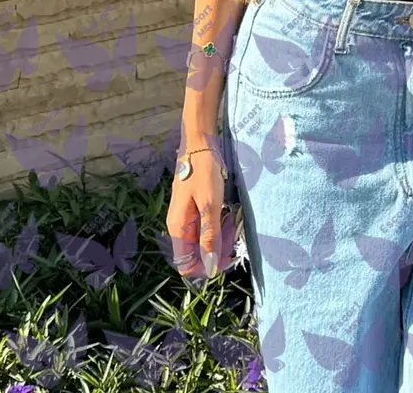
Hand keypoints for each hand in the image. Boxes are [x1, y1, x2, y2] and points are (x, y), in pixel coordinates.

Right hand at [165, 148, 233, 281]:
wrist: (199, 144)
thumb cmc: (203, 172)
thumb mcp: (210, 205)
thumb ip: (209, 237)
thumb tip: (209, 268)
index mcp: (178, 229)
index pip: (185, 265)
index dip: (204, 268)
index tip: (225, 259)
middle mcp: (178, 227)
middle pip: (195, 255)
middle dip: (216, 251)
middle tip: (234, 237)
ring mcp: (185, 218)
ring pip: (202, 241)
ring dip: (219, 238)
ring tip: (233, 223)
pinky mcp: (193, 210)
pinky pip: (205, 228)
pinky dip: (218, 227)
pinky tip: (228, 217)